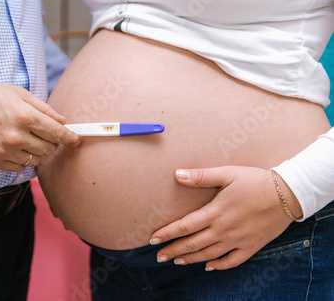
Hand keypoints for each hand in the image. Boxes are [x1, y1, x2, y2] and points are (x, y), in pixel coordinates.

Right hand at [0, 82, 79, 171]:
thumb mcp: (19, 94)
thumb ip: (44, 109)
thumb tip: (62, 121)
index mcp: (25, 116)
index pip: (57, 133)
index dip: (70, 138)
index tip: (75, 140)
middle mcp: (17, 136)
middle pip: (49, 149)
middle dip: (51, 143)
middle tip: (44, 135)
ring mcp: (5, 151)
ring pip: (35, 161)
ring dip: (36, 152)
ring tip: (25, 139)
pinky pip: (19, 168)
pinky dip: (21, 160)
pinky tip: (14, 147)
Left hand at [150, 166, 302, 270]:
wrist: (288, 194)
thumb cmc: (255, 181)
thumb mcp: (227, 173)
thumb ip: (201, 176)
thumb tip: (178, 174)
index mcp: (215, 212)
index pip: (185, 226)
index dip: (167, 233)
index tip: (153, 239)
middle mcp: (224, 230)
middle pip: (192, 244)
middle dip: (173, 251)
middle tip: (158, 257)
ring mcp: (238, 240)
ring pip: (209, 254)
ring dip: (191, 259)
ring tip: (177, 261)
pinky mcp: (251, 246)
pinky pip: (233, 261)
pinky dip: (219, 266)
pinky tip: (209, 267)